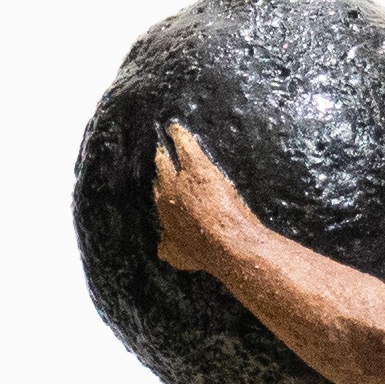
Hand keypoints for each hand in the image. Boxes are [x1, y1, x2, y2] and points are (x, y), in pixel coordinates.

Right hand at [153, 124, 254, 274]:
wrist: (227, 244)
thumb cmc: (206, 252)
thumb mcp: (179, 256)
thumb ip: (169, 248)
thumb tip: (162, 248)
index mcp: (164, 212)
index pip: (158, 193)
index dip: (161, 184)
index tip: (162, 178)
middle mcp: (166, 193)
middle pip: (159, 171)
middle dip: (159, 161)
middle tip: (159, 151)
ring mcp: (180, 179)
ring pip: (167, 156)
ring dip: (166, 144)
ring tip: (167, 133)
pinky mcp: (197, 168)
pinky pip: (184, 145)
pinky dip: (179, 135)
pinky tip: (176, 128)